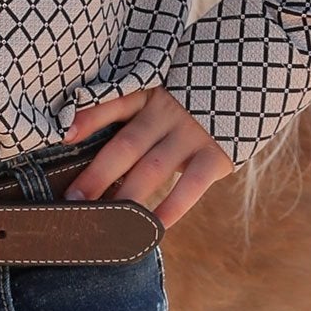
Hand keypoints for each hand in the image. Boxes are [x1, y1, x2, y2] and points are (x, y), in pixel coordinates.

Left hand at [62, 86, 233, 228]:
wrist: (248, 83)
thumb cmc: (194, 94)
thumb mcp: (165, 89)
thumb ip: (134, 109)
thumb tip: (82, 136)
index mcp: (150, 92)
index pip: (114, 105)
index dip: (88, 119)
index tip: (62, 136)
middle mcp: (167, 111)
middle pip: (126, 146)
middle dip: (96, 176)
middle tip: (72, 203)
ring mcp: (193, 132)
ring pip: (152, 169)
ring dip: (126, 198)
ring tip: (104, 223)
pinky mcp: (217, 153)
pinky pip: (191, 186)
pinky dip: (171, 207)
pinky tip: (154, 227)